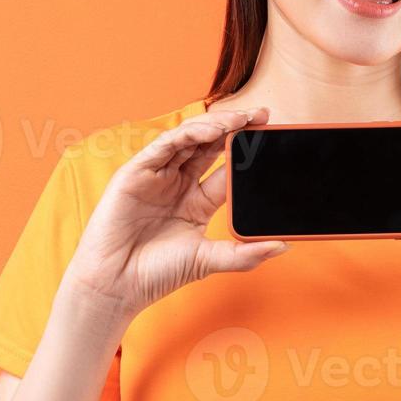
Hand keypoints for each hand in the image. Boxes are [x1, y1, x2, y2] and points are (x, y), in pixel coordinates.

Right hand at [60, 105, 289, 318]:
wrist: (116, 285)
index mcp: (197, 201)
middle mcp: (178, 183)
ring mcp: (157, 176)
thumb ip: (244, 254)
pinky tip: (212, 130)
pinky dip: (189, 134)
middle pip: (211, 146)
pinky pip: (165, 145)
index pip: (227, 169)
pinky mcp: (136, 172)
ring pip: (190, 139)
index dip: (247, 152)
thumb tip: (283, 246)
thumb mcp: (208, 260)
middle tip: (263, 115)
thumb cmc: (157, 274)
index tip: (272, 139)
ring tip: (242, 119)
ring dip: (216, 125)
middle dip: (236, 128)